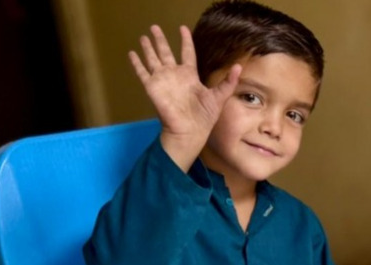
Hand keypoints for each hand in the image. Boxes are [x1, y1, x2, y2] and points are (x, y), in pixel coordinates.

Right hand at [128, 25, 241, 169]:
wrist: (189, 132)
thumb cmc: (204, 117)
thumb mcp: (219, 97)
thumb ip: (228, 82)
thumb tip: (239, 67)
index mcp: (190, 76)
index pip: (187, 53)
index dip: (185, 40)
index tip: (182, 28)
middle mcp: (175, 75)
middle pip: (166, 52)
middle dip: (160, 40)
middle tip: (154, 26)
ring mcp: (163, 80)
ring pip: (153, 58)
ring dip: (148, 47)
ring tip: (143, 36)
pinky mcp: (152, 87)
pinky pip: (142, 72)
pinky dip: (136, 63)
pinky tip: (131, 53)